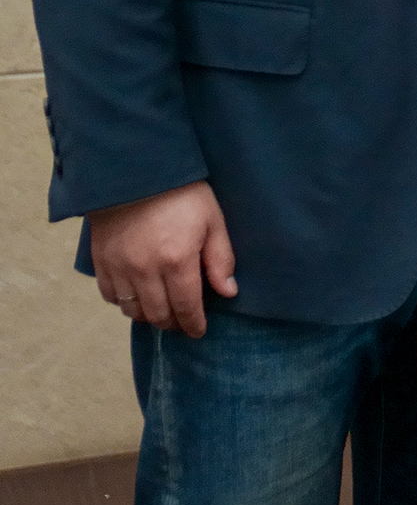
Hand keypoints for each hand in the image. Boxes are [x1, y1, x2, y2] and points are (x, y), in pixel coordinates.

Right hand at [88, 181, 235, 336]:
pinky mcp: (100, 262)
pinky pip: (110, 296)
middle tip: (182, 322)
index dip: (193, 324)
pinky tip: (136, 297)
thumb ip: (220, 259)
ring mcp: (119, 268)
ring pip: (131, 310)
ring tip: (162, 312)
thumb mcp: (212, 221)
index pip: (186, 306)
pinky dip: (124, 303)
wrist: (135, 173)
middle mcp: (145, 271)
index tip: (198, 331)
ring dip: (148, 316)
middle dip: (172, 323)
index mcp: (177, 261)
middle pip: (158, 314)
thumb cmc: (182, 194)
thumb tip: (228, 292)